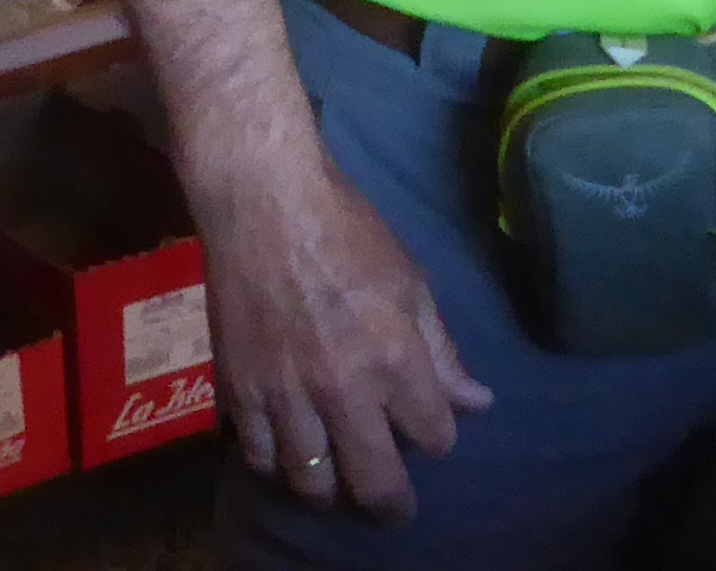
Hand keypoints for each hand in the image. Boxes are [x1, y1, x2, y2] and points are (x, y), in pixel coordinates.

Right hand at [201, 155, 493, 518]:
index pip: (432, 437)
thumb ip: (441, 351)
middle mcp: (343, 390)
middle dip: (391, 505)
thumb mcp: (411, 283)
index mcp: (395, 360)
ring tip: (337, 484)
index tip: (430, 431)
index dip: (436, 438)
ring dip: (330, 490)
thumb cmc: (348, 232)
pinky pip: (257, 456)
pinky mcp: (239, 390)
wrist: (263, 204)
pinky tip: (287, 452)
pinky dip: (275, 464)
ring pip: (311, 482)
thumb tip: (476, 403)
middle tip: (393, 510)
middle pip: (373, 482)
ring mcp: (286, 396)